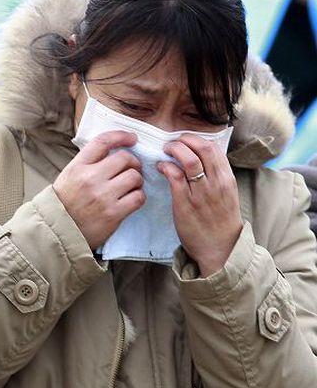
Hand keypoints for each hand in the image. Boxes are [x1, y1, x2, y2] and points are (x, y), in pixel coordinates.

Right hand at [54, 130, 144, 249]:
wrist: (58, 232)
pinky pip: (138, 197)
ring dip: (137, 180)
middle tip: (132, 169)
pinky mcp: (113, 213)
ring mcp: (102, 196)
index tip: (132, 138)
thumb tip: (113, 150)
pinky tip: (131, 199)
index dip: (121, 136)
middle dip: (133, 163)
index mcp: (77, 167)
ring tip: (131, 186)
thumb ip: (88, 163)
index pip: (103, 142)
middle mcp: (90, 178)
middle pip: (124, 158)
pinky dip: (138, 196)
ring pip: (134, 176)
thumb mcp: (69, 176)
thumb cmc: (65, 203)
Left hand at [159, 134, 242, 276]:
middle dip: (184, 140)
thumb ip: (215, 175)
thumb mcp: (225, 193)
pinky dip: (165, 166)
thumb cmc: (220, 220)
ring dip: (173, 149)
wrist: (221, 248)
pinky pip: (174, 176)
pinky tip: (161, 167)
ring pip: (188, 159)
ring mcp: (201, 192)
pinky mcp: (185, 203)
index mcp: (226, 178)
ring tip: (165, 151)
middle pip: (202, 148)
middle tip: (172, 143)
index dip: (196, 139)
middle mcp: (216, 182)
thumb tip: (199, 158)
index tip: (184, 140)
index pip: (213, 147)